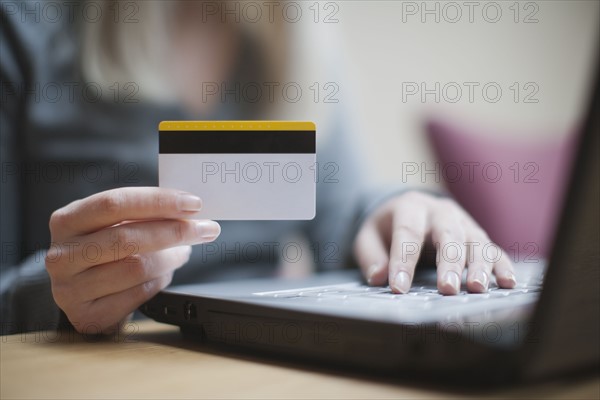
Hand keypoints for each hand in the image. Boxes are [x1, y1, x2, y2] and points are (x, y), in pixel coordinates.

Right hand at [45, 187, 220, 332]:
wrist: (82, 291)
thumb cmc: (104, 249)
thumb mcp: (112, 224)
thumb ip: (142, 213)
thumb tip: (189, 209)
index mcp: (67, 221)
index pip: (115, 203)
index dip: (158, 202)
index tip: (193, 204)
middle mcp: (62, 255)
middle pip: (127, 238)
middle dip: (175, 232)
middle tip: (204, 229)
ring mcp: (69, 290)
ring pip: (136, 268)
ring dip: (170, 259)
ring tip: (182, 252)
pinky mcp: (86, 317)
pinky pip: (137, 295)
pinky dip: (159, 282)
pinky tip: (163, 274)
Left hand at [353, 191, 515, 294]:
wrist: (407, 210)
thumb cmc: (386, 228)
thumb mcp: (368, 237)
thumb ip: (371, 256)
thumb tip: (379, 277)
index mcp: (411, 206)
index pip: (407, 232)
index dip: (402, 260)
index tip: (398, 288)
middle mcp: (440, 211)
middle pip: (448, 234)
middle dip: (449, 262)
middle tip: (447, 289)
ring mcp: (462, 222)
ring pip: (475, 241)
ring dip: (478, 265)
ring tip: (477, 288)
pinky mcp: (477, 237)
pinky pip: (493, 250)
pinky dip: (502, 265)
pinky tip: (507, 282)